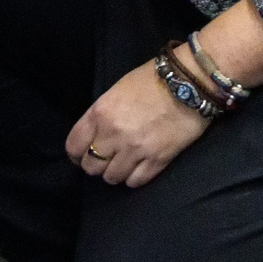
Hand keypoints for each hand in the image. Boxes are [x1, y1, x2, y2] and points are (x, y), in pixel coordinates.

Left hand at [66, 58, 208, 187]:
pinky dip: (134, 178)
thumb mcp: (115, 92)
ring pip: (112, 178)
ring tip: (122, 164)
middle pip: (91, 166)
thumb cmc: (150, 80)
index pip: (74, 146)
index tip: (81, 155)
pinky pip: (136, 181)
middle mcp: (113, 135)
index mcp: (99, 114)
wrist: (188, 82)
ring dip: (115, 172)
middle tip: (105, 160)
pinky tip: (137, 168)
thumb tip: (95, 135)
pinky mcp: (158, 160)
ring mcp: (136, 150)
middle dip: (95, 165)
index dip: (76, 154)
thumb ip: (101, 116)